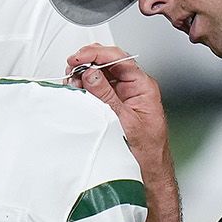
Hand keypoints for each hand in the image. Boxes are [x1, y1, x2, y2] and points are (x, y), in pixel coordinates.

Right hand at [65, 45, 169, 166]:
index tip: (79, 58)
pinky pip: (99, 87)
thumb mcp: (124, 120)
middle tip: (72, 68)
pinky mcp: (115, 102)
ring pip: (102, 73)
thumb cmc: (147, 147)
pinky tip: (78, 89)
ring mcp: (124, 93)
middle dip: (89, 61)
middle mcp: (134, 86)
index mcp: (143, 86)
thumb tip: (91, 74)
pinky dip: (86, 86)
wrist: (150, 167)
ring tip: (73, 81)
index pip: (120, 58)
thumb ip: (106, 96)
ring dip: (85, 73)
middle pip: (110, 61)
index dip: (97, 54)